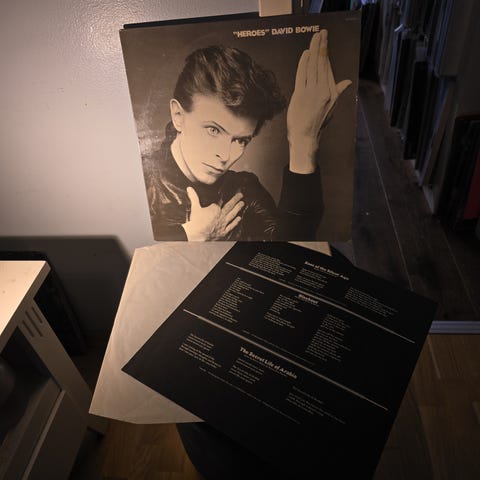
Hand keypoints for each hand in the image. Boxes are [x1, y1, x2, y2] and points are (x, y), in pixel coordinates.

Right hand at [182, 187, 243, 240]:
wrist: (197, 235)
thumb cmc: (196, 222)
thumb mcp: (195, 207)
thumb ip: (194, 197)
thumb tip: (190, 189)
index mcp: (215, 209)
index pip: (220, 202)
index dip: (224, 197)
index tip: (229, 194)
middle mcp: (221, 215)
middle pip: (230, 206)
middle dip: (236, 200)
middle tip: (241, 196)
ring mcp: (223, 223)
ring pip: (232, 214)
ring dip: (238, 208)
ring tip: (242, 204)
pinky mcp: (223, 231)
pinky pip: (231, 226)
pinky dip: (235, 222)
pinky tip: (239, 218)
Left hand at [287, 29, 351, 172]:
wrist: (306, 137)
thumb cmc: (317, 123)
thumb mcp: (331, 107)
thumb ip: (338, 91)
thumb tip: (347, 82)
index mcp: (332, 93)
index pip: (328, 69)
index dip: (325, 54)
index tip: (324, 42)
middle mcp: (324, 91)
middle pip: (322, 64)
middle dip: (322, 46)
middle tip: (321, 33)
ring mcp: (312, 92)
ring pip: (313, 66)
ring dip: (313, 49)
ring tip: (314, 38)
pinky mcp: (300, 95)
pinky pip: (302, 74)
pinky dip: (304, 62)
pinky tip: (306, 53)